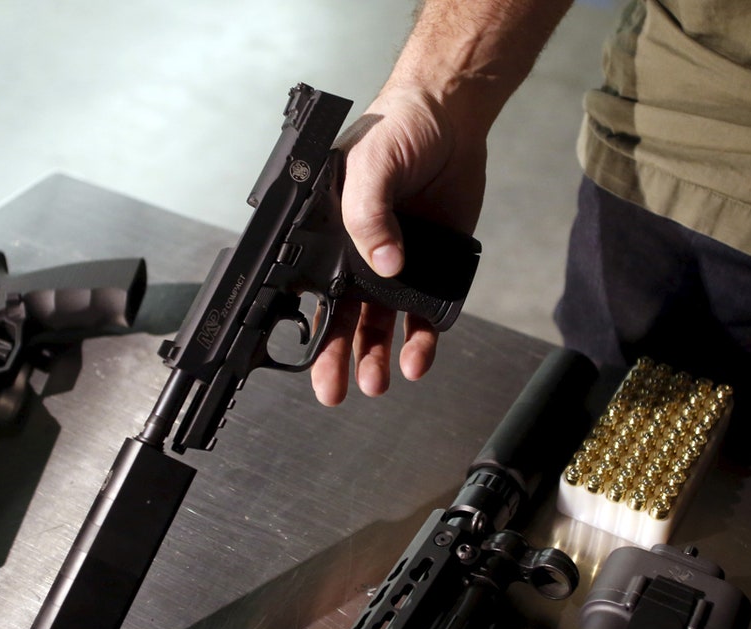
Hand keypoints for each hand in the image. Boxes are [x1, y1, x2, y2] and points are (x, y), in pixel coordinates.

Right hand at [310, 84, 487, 405]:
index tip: (300, 357)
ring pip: (379, 324)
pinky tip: (417, 357)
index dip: (301, 324)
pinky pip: (424, 311)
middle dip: (334, 359)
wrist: (450, 116)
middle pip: (339, 318)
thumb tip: (384, 265)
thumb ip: (367, 215)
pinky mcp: (433, 266)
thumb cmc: (396, 128)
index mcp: (326, 233)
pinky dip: (421, 339)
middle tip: (333, 391)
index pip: (305, 287)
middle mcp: (356, 255)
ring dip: (375, 356)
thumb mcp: (367, 165)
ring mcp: (395, 264)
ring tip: (375, 383)